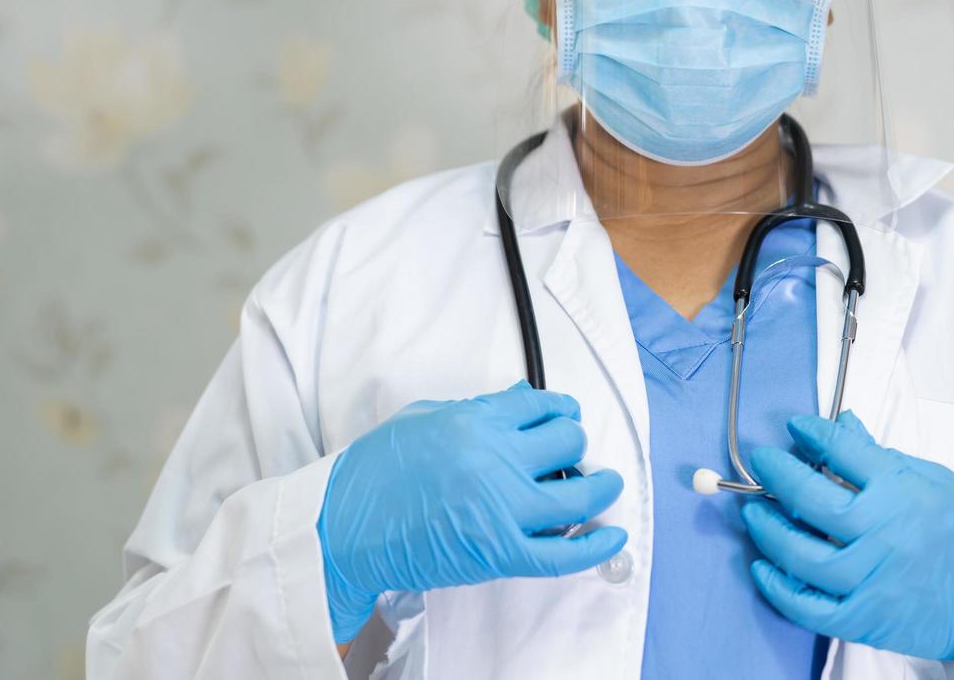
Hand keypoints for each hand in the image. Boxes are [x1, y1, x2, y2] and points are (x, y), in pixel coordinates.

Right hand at [317, 381, 626, 641]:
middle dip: (575, 442)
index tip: (564, 417)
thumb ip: (480, 408)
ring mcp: (501, 508)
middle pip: (568, 441)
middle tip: (570, 452)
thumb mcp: (425, 418)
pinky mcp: (500, 552)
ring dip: (601, 486)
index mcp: (474, 421)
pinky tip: (612, 534)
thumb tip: (524, 401)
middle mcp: (495, 459)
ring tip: (605, 484)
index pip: (541, 405)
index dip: (560, 410)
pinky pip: (564, 552)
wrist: (341, 527)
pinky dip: (596, 545)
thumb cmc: (373, 473)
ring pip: (580, 493)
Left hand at [741, 410, 953, 677]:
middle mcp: (885, 534)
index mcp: (903, 492)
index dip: (814, 434)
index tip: (796, 427)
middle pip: (815, 503)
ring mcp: (874, 579)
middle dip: (780, 477)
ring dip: (771, 533)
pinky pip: (811, 608)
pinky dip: (780, 590)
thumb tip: (842, 422)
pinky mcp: (866, 618)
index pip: (846, 451)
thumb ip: (878, 455)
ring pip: (805, 556)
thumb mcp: (930, 480)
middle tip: (763, 463)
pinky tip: (763, 568)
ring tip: (755, 514)